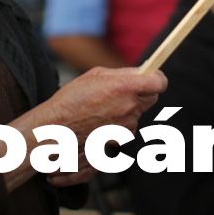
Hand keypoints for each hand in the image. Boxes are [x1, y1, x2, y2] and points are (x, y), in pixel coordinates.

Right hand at [30, 67, 166, 184]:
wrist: (54, 132)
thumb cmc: (71, 101)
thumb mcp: (96, 76)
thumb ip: (123, 74)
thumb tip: (142, 72)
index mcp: (126, 88)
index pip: (159, 82)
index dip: (157, 78)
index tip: (152, 77)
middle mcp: (130, 109)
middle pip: (150, 99)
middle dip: (140, 94)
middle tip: (121, 92)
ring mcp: (126, 128)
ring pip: (135, 115)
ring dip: (124, 111)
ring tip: (100, 110)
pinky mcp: (121, 142)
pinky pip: (124, 130)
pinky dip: (115, 126)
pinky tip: (97, 123)